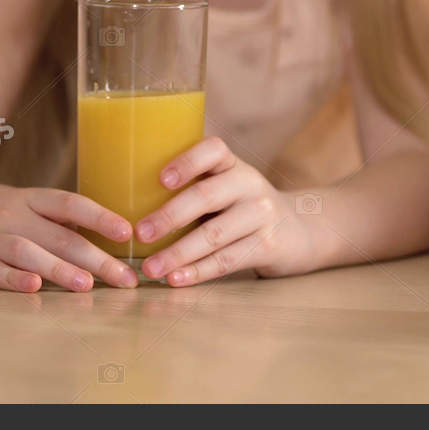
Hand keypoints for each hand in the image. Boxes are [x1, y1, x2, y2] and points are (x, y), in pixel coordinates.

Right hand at [0, 177, 139, 291]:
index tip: (128, 233)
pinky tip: (32, 288)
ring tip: (86, 285)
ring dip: (57, 268)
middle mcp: (11, 216)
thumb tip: (107, 241)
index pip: (70, 204)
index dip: (100, 217)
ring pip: (27, 251)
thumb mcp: (22, 202)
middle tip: (125, 279)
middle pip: (58, 236)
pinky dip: (11, 279)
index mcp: (29, 199)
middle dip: (95, 259)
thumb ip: (57, 221)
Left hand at [135, 137, 319, 285]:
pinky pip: (228, 260)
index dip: (187, 161)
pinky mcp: (269, 245)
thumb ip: (192, 185)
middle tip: (140, 233)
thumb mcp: (226, 185)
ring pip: (215, 235)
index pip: (213, 150)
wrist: (302, 230)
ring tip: (151, 268)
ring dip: (178, 253)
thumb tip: (126, 197)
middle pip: (207, 196)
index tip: (160, 179)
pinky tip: (177, 279)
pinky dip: (199, 272)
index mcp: (233, 165)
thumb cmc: (243, 207)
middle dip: (170, 216)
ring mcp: (262, 215)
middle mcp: (250, 184)